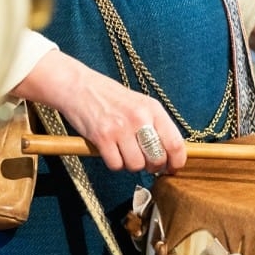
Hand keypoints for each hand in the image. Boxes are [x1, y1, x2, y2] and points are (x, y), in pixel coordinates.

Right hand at [9, 50, 186, 173]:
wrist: (79, 86)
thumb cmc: (110, 97)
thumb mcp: (140, 104)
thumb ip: (155, 125)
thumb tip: (169, 153)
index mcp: (153, 109)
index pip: (175, 143)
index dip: (176, 162)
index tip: (171, 168)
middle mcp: (140, 118)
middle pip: (157, 158)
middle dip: (153, 167)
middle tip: (146, 164)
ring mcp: (120, 128)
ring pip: (136, 165)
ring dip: (131, 165)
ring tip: (124, 153)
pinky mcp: (102, 137)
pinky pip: (116, 165)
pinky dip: (114, 164)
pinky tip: (110, 152)